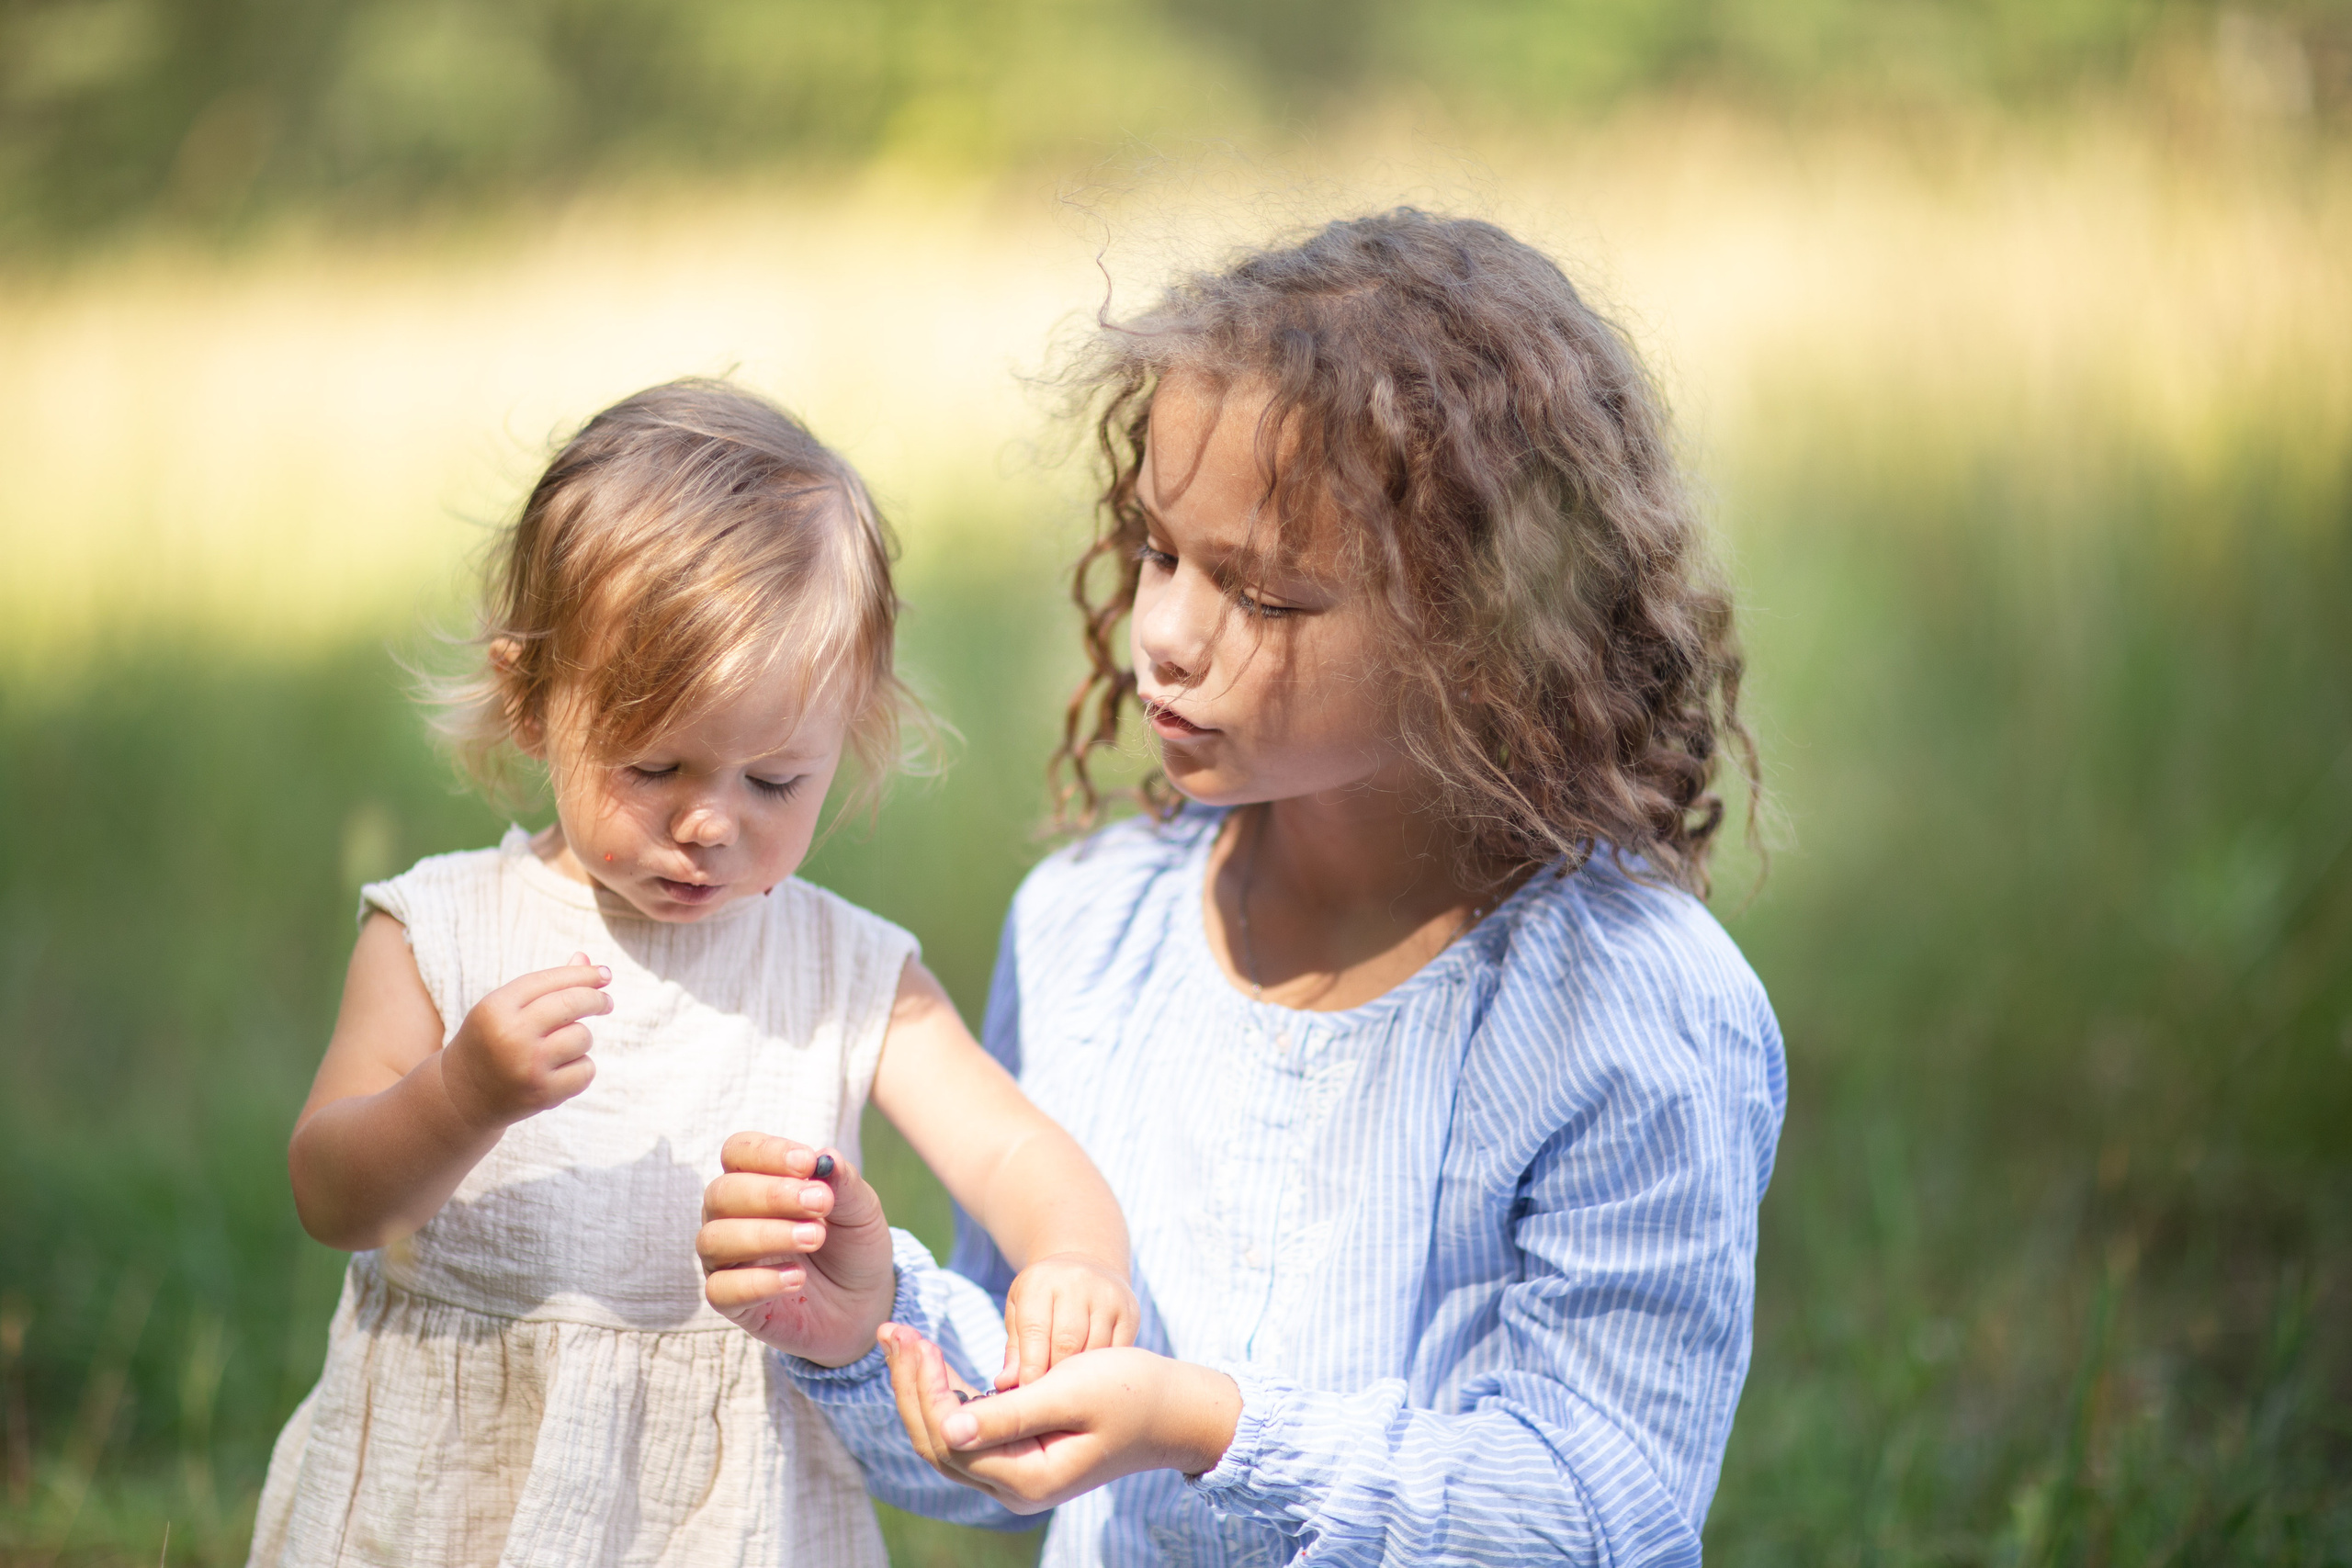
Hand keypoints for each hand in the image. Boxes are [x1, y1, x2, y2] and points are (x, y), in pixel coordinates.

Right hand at [439, 952, 609, 1129]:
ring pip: (582, 1037)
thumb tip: (586, 960)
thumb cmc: (490, 1042)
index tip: (605, 973)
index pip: (550, 981)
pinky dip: (580, 1069)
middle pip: (573, 1004)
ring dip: (580, 1040)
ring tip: (558, 1048)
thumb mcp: (504, 1009)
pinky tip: (558, 1072)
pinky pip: (586, 1069)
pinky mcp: (543, 1093)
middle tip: (606, 1002)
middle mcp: (511, 1036)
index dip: (583, 974)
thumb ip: (544, 986)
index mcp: (496, 1009)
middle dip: (597, 999)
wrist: (462, 1097)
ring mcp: (528, 1066)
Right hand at [698, 1133, 896, 1366]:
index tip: (808, 1164)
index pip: (738, 1152)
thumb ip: (844, 1183)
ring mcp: (726, 1260)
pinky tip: (797, 1278)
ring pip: (715, 1239)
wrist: (863, 1303)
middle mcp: (730, 1216)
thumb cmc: (852, 1245)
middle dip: (771, 1195)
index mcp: (756, 1180)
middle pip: (722, 1193)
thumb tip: (826, 1157)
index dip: (767, 1153)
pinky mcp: (731, 1303)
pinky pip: (720, 1290)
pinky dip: (757, 1282)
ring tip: (814, 1239)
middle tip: (820, 1203)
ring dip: (766, 1236)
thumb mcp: (861, 1210)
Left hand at [879, 1325, 1241, 1513]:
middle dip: (909, 1384)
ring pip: (946, 1436)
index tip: (916, 1337)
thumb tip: (947, 1429)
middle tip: (892, 1330)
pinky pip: (968, 1428)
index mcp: (1028, 1477)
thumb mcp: (1072, 1391)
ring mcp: (1017, 1473)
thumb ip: (1010, 1414)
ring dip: (921, 1388)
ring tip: (903, 1338)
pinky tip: (933, 1360)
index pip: (948, 1437)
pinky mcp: (1021, 1453)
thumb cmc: (1132, 1391)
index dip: (923, 1388)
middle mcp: (1015, 1487)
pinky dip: (946, 1393)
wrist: (1174, 1408)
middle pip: (937, 1441)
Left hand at [999, 1253, 1139, 1388]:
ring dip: (1081, 1376)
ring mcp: (1107, 1295)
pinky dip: (1104, 1369)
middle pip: (1067, 1343)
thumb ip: (1015, 1350)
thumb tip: (1007, 1385)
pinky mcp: (1129, 1309)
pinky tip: (1095, 1378)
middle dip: (1056, 1375)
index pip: (1035, 1332)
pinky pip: (1118, 1351)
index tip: (1028, 1396)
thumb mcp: (1019, 1311)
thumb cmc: (1044, 1298)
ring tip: (1071, 1393)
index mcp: (1041, 1282)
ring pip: (1094, 1350)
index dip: (1031, 1369)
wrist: (1086, 1263)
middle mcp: (1076, 1283)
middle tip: (1049, 1398)